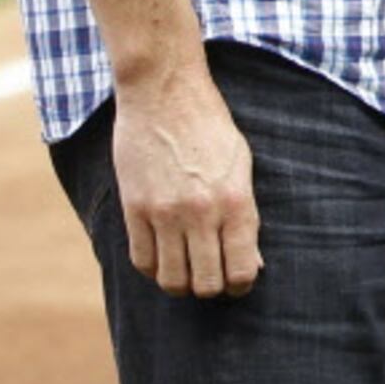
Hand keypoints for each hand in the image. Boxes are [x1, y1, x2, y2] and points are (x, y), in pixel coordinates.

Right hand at [112, 63, 261, 296]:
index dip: (242, 284)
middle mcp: (201, 213)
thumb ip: (245, 214)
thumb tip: (250, 261)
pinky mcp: (134, 209)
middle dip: (212, 288)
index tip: (239, 281)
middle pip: (206, 284)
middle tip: (213, 278)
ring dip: (182, 283)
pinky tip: (163, 256)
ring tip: (188, 270)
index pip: (242, 269)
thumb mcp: (242, 166)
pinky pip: (142, 261)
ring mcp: (164, 214)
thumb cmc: (211, 128)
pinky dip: (154, 268)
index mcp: (236, 201)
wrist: (165, 95)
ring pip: (171, 280)